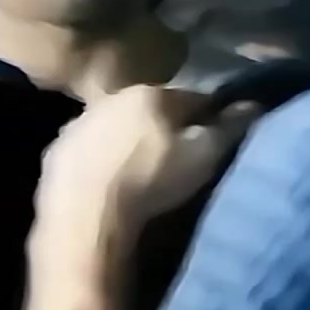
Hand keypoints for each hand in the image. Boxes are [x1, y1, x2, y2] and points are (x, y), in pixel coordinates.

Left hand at [35, 86, 262, 238]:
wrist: (84, 215)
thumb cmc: (151, 181)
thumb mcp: (203, 156)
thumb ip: (228, 127)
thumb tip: (253, 103)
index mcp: (151, 94)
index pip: (193, 98)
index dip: (208, 118)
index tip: (216, 137)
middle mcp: (111, 99)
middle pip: (150, 110)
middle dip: (165, 127)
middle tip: (177, 159)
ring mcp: (78, 124)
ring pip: (115, 128)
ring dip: (128, 142)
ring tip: (140, 175)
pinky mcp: (56, 152)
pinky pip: (87, 151)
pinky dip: (99, 161)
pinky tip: (106, 185)